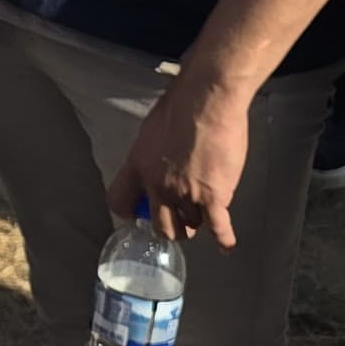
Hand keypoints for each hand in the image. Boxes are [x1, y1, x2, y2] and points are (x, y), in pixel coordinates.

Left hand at [109, 72, 258, 250]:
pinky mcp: (213, 196)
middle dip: (171, 228)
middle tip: (180, 223)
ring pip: (191, 224)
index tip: (140, 212)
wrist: (207, 101)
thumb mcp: (150, 131)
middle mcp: (158, 187)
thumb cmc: (180, 106)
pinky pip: (217, 226)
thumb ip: (150, 155)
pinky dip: (223, 238)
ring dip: (198, 222)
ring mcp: (185, 194)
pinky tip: (225, 244)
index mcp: (138, 167)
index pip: (119, 202)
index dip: (130, 212)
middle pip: (160, 226)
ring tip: (205, 216)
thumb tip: (156, 163)